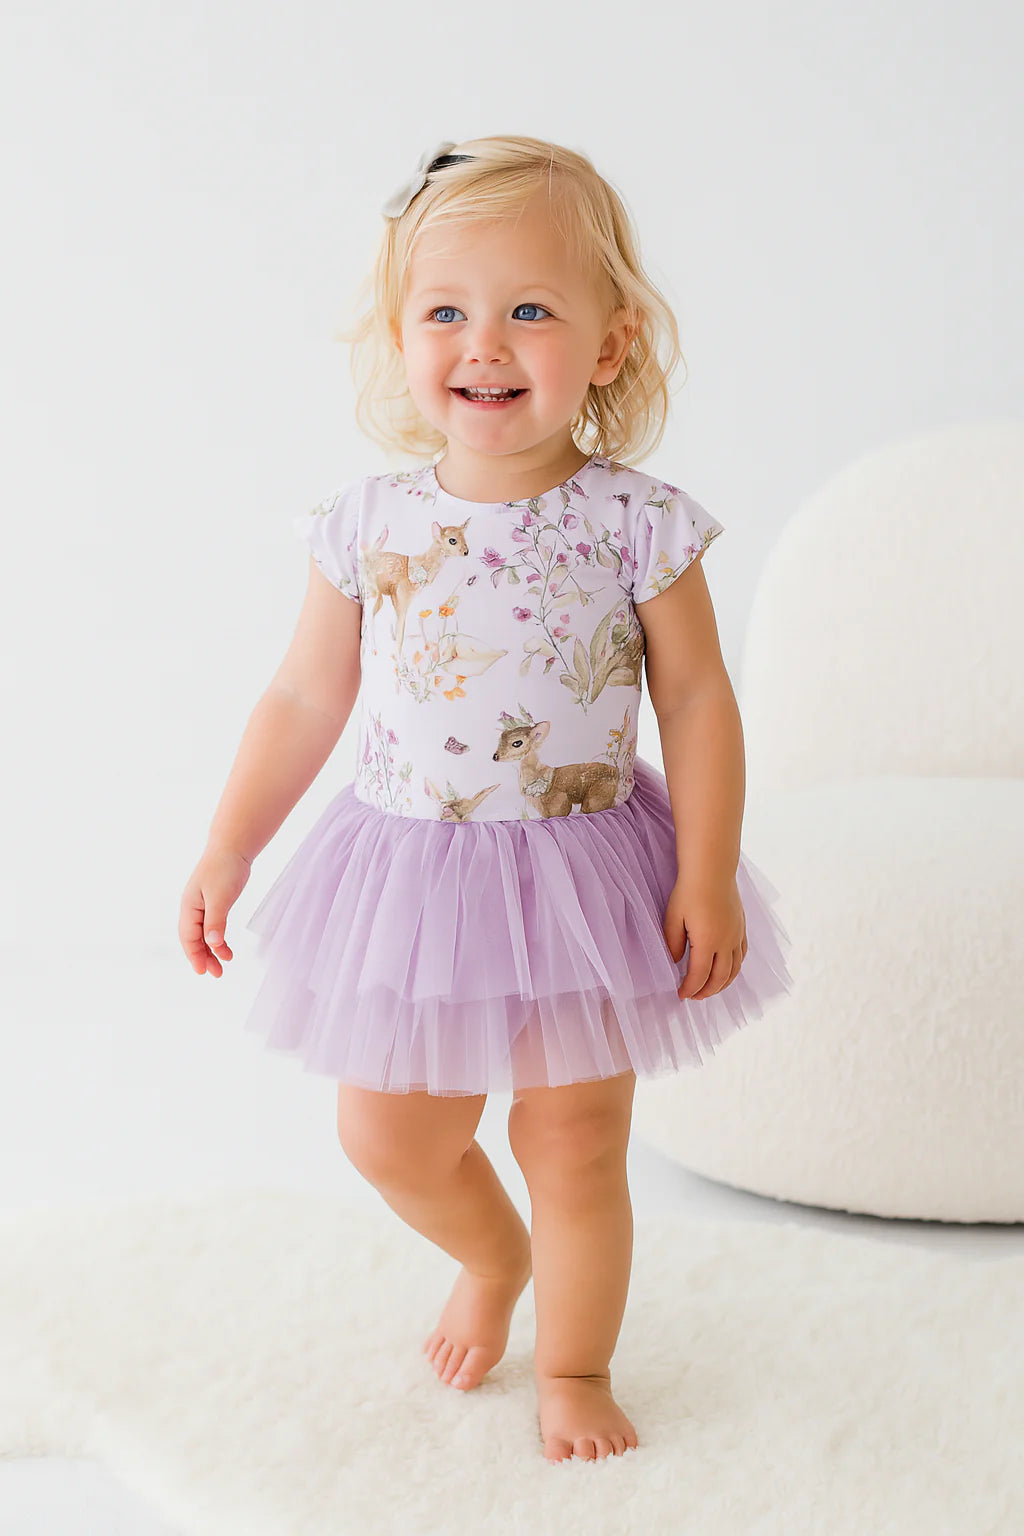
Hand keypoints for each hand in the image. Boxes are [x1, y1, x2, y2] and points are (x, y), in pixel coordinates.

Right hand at [178, 847, 251, 977]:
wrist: (232, 847)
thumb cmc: (224, 869)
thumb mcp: (221, 897)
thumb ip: (216, 921)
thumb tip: (213, 944)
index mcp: (189, 906)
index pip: (188, 937)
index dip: (194, 955)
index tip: (203, 972)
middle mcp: (192, 907)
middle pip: (193, 939)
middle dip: (203, 957)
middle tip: (216, 974)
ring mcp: (202, 905)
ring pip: (203, 934)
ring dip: (212, 950)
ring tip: (224, 964)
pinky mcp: (213, 903)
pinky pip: (212, 926)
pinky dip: (218, 938)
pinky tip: (225, 947)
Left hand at [664, 875, 747, 1000]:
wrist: (712, 869)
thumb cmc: (689, 891)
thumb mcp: (673, 918)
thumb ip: (674, 943)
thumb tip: (677, 961)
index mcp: (708, 942)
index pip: (699, 976)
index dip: (690, 989)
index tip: (681, 995)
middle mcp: (726, 942)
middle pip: (720, 978)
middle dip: (706, 991)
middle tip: (693, 996)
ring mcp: (737, 935)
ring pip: (735, 969)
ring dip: (723, 984)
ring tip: (709, 989)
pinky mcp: (742, 927)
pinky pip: (742, 955)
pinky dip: (735, 968)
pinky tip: (726, 970)